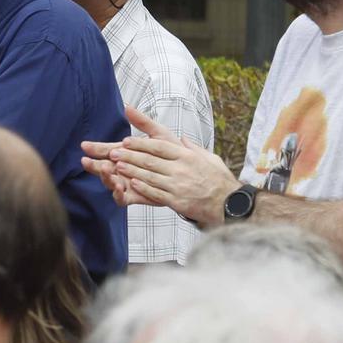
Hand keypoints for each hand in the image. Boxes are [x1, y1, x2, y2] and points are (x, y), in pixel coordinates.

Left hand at [84, 108, 234, 223]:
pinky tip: (130, 183)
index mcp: (187, 156)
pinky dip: (142, 187)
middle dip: (130, 155)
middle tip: (113, 152)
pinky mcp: (176, 201)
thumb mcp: (210, 158)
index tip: (126, 140)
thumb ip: (194, 148)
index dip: (141, 143)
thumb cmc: (219, 181)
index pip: (160, 146)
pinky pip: (155, 193)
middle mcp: (181, 169)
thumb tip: (183, 139)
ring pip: (149, 176)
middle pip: (150, 160)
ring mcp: (178, 185)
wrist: (229, 203)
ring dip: (131, 170)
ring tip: (115, 166)